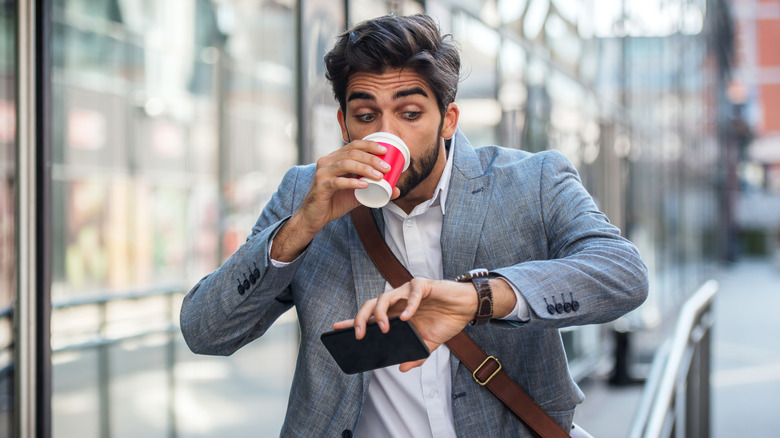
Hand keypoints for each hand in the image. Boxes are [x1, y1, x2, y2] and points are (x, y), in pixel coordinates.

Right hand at [271, 140, 399, 261]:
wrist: (314, 217)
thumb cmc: (334, 202)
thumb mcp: (357, 194)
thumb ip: (374, 189)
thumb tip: (397, 190)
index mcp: (335, 158)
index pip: (354, 145)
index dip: (370, 145)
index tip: (385, 151)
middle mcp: (327, 161)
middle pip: (352, 152)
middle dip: (372, 158)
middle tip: (387, 168)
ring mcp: (322, 173)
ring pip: (346, 164)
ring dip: (365, 169)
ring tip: (379, 176)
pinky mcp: (321, 186)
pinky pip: (338, 182)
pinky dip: (353, 182)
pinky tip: (364, 185)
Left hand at [333, 278, 476, 371]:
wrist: (466, 308)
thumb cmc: (445, 321)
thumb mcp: (428, 343)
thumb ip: (415, 355)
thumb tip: (403, 368)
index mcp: (395, 314)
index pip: (370, 317)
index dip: (353, 321)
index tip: (336, 329)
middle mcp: (398, 301)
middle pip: (371, 305)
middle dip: (360, 318)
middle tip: (358, 334)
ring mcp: (408, 292)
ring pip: (385, 296)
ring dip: (381, 313)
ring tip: (383, 328)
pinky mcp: (423, 286)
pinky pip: (412, 293)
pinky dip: (409, 305)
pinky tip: (407, 317)